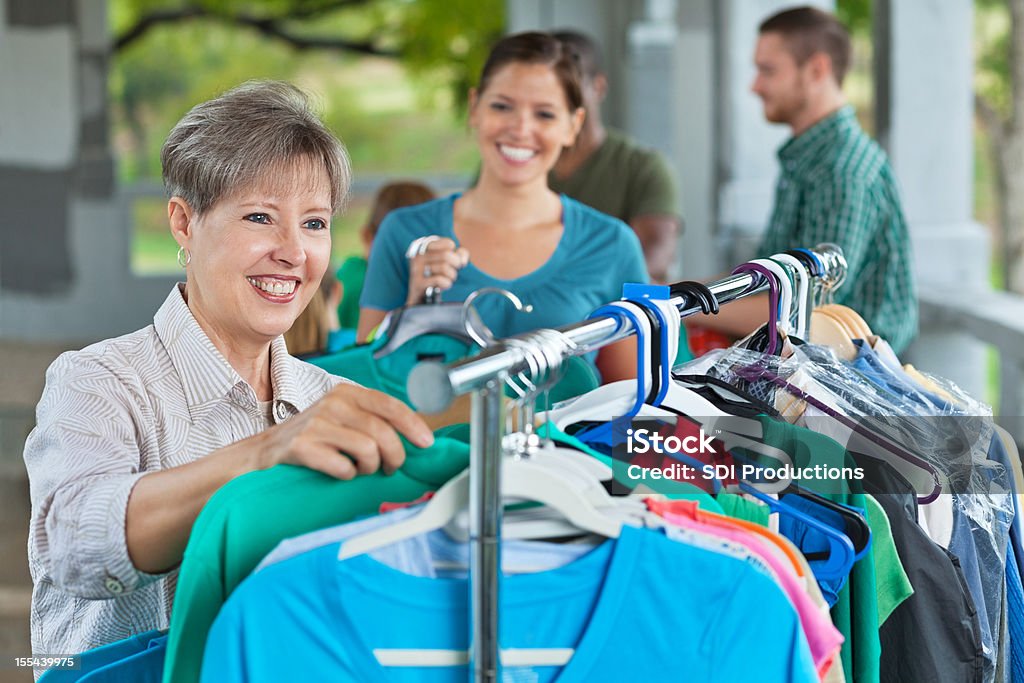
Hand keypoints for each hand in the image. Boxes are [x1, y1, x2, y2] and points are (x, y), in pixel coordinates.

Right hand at [257, 384, 434, 478]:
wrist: (263, 453)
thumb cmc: (312, 438)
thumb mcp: (341, 417)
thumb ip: (371, 420)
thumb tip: (415, 436)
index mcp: (345, 393)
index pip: (389, 405)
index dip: (413, 425)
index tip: (426, 443)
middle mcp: (332, 403)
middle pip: (382, 431)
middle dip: (395, 455)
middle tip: (391, 468)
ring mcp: (315, 425)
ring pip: (368, 449)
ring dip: (371, 467)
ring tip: (362, 470)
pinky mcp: (301, 447)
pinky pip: (343, 467)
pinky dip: (348, 476)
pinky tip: (340, 473)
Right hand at [407, 238, 469, 304]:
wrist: (420, 298)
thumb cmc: (436, 276)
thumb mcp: (447, 262)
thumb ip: (459, 255)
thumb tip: (462, 259)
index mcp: (423, 246)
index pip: (448, 244)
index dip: (456, 254)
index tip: (453, 262)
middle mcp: (418, 256)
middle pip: (447, 255)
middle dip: (456, 265)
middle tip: (453, 271)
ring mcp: (416, 270)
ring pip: (444, 267)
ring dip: (451, 276)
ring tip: (447, 279)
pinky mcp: (418, 283)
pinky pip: (440, 279)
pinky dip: (446, 283)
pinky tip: (442, 286)